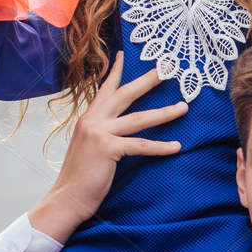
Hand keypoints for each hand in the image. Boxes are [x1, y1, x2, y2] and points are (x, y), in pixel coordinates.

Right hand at [30, 50, 187, 243]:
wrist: (67, 197)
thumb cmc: (81, 177)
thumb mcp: (88, 148)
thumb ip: (101, 134)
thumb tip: (117, 130)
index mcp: (88, 118)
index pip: (105, 89)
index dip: (116, 71)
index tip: (124, 54)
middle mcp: (92, 120)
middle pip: (126, 94)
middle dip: (148, 80)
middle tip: (168, 69)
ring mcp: (99, 132)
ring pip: (139, 118)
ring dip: (165, 112)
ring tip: (183, 108)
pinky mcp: (107, 148)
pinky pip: (140, 144)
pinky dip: (160, 146)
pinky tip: (176, 146)